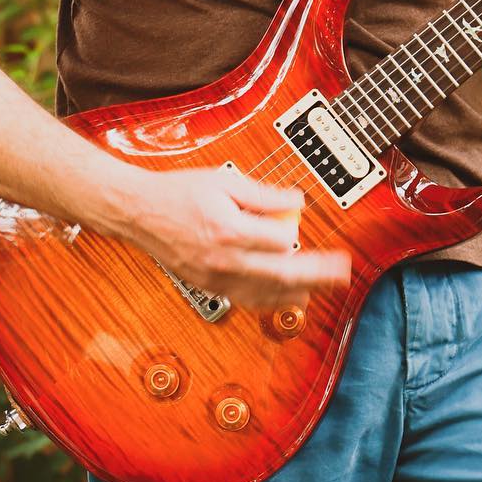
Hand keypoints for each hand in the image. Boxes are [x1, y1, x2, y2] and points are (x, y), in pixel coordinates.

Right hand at [115, 164, 350, 308]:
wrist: (139, 212)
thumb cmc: (178, 193)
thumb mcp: (224, 181)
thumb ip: (263, 195)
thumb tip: (296, 202)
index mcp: (229, 230)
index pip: (280, 241)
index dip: (294, 231)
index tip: (298, 220)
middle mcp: (224, 261)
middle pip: (282, 275)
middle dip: (317, 275)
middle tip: (342, 273)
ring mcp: (216, 279)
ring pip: (266, 295)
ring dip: (298, 292)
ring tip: (322, 288)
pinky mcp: (210, 287)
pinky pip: (248, 300)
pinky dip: (272, 300)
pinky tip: (287, 296)